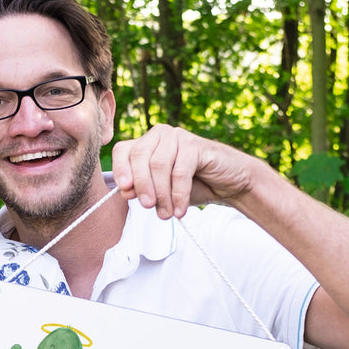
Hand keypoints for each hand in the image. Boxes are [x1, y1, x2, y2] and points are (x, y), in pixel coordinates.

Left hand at [111, 124, 254, 218]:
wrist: (228, 184)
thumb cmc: (192, 186)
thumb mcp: (161, 192)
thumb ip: (142, 190)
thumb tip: (125, 191)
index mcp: (146, 143)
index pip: (123, 150)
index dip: (120, 169)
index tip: (124, 191)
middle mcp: (159, 135)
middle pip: (139, 157)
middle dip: (141, 185)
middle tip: (148, 207)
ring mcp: (178, 137)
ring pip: (158, 165)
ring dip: (161, 194)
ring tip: (166, 214)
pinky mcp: (195, 145)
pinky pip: (179, 172)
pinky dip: (178, 195)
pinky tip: (180, 210)